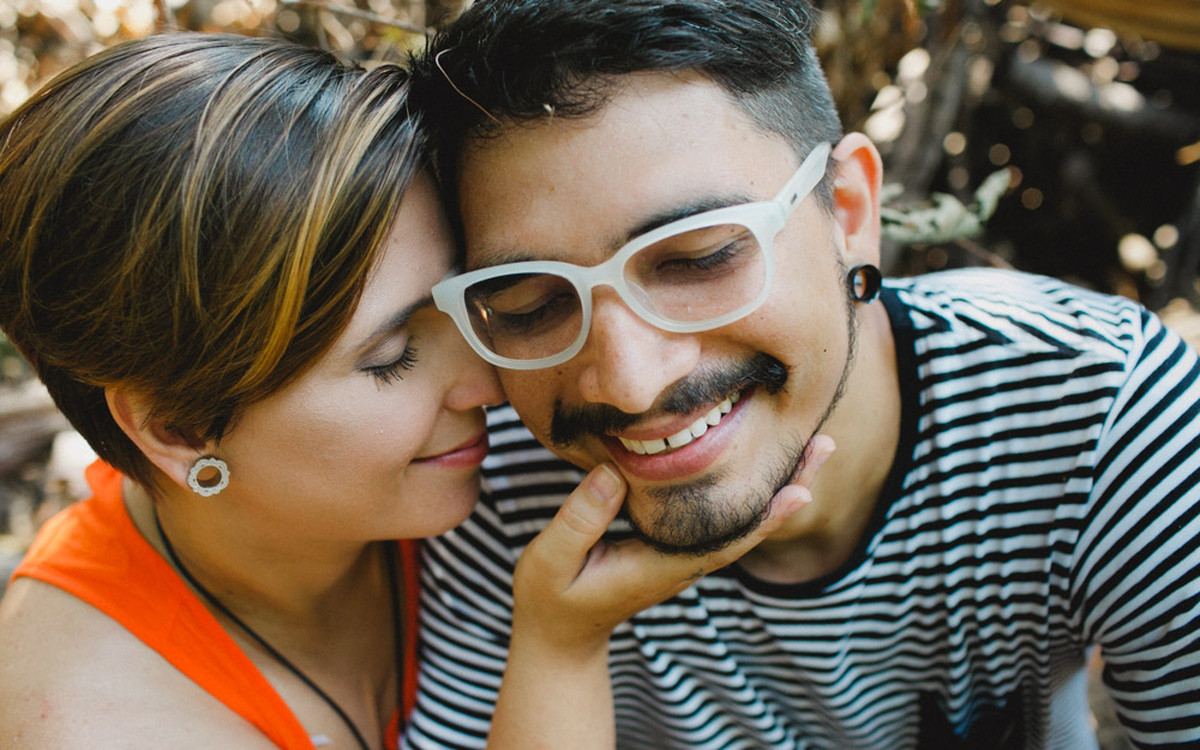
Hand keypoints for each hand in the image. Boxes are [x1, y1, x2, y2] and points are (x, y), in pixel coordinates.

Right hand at [511, 434, 835, 654]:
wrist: (559, 635)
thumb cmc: (552, 599)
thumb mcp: (551, 561)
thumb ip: (580, 521)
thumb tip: (614, 475)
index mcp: (661, 568)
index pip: (726, 542)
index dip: (765, 518)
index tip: (802, 491)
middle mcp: (682, 563)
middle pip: (749, 527)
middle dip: (789, 488)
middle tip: (825, 446)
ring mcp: (681, 557)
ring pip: (742, 521)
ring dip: (778, 486)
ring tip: (811, 448)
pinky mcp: (674, 548)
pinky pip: (723, 520)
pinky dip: (751, 493)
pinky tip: (763, 468)